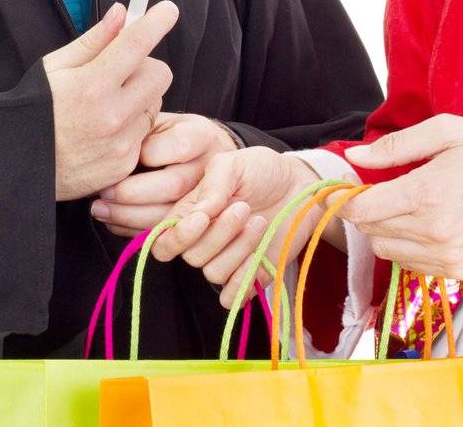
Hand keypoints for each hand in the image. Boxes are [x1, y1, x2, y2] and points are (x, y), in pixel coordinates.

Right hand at [43, 1, 177, 200]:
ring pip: (154, 104)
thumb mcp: (54, 67)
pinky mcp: (124, 164)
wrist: (18, 164)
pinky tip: (105, 131)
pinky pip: (144, 133)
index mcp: (91, 84)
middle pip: (159, 74)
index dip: (157, 22)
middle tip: (123, 71)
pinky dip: (131, 128)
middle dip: (146, 66)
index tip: (168, 10)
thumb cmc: (34, 109)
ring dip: (140, 98)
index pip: (136, 44)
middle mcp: (110, 115)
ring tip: (107, 106)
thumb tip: (121, 13)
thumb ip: (94, 41)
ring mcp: (120, 143)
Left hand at [90, 113, 237, 235]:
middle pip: (175, 185)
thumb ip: (140, 132)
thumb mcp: (157, 121)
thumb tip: (109, 153)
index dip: (146, 154)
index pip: (178, 146)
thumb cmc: (167, 135)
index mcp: (202, 136)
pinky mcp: (194, 223)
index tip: (118, 157)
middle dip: (132, 193)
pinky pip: (165, 232)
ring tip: (100, 210)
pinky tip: (114, 221)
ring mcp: (206, 198)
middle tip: (103, 192)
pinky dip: (134, 230)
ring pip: (170, 214)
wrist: (200, 155)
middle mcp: (211, 168)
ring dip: (129, 216)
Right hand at [149, 147, 319, 307]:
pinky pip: (231, 298)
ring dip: (239, 248)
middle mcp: (204, 241)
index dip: (178, 237)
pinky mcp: (249, 278)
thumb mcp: (234, 164)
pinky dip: (242, 281)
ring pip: (214, 274)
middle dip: (220, 234)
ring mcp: (227, 261)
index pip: (164, 242)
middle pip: (193, 257)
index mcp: (191, 215)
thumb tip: (198, 214)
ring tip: (259, 222)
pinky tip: (258, 256)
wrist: (299, 185)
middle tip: (244, 208)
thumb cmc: (262, 171)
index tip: (202, 218)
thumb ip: (212, 184)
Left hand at [341, 115, 462, 278]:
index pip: (362, 209)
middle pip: (370, 231)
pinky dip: (407, 248)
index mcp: (426, 194)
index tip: (350, 187)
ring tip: (406, 209)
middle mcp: (432, 232)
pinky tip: (424, 227)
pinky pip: (411, 266)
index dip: (349, 197)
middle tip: (382, 192)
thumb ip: (395, 145)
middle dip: (367, 211)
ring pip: (387, 251)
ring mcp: (446, 256)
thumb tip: (354, 156)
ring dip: (386, 231)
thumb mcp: (446, 131)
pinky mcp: (458, 271)